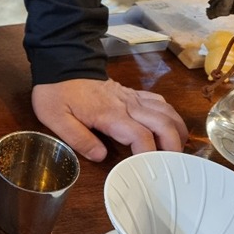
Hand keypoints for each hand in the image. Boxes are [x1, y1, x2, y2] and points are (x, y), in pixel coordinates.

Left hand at [31, 78, 187, 161]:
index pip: (140, 136)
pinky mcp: (132, 93)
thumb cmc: (57, 92)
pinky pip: (159, 102)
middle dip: (173, 145)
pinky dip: (170, 116)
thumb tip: (101, 157)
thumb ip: (78, 138)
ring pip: (167, 112)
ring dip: (177, 131)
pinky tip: (169, 128)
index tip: (148, 170)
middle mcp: (127, 104)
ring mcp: (132, 97)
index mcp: (109, 114)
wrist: (61, 63)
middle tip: (173, 165)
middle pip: (163, 124)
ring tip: (177, 150)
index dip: (149, 155)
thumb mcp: (56, 118)